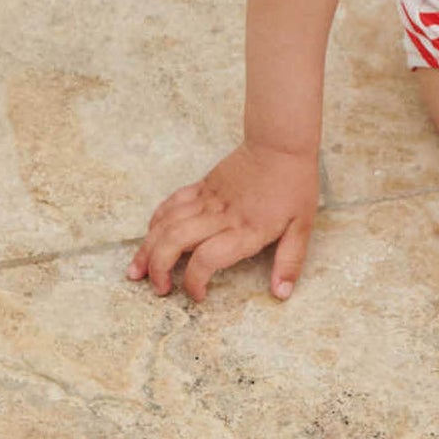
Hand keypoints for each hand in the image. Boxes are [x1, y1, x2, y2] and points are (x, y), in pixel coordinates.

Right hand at [127, 141, 317, 302]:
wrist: (281, 143)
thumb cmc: (294, 184)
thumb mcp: (302, 225)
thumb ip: (290, 261)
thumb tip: (281, 294)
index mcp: (245, 230)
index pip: (206, 259)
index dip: (194, 282)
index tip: (198, 296)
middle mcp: (220, 216)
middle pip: (175, 242)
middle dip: (159, 269)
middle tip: (159, 289)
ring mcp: (207, 199)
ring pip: (166, 223)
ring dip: (148, 248)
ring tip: (136, 271)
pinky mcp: (203, 185)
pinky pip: (172, 203)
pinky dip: (156, 220)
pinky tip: (150, 235)